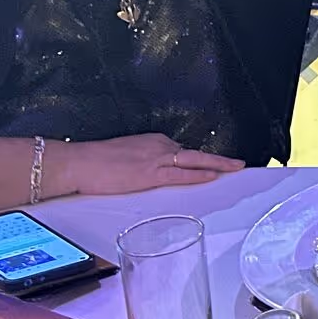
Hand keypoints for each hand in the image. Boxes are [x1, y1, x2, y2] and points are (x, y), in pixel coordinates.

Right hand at [53, 134, 242, 198]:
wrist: (79, 162)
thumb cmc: (95, 162)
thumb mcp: (125, 155)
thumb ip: (144, 160)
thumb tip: (152, 171)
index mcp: (153, 141)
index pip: (182, 151)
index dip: (200, 159)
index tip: (214, 163)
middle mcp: (159, 146)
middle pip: (195, 154)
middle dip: (218, 159)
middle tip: (238, 163)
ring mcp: (156, 159)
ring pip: (195, 161)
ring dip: (218, 165)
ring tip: (236, 169)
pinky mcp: (151, 174)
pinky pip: (181, 175)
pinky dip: (199, 175)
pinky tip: (213, 176)